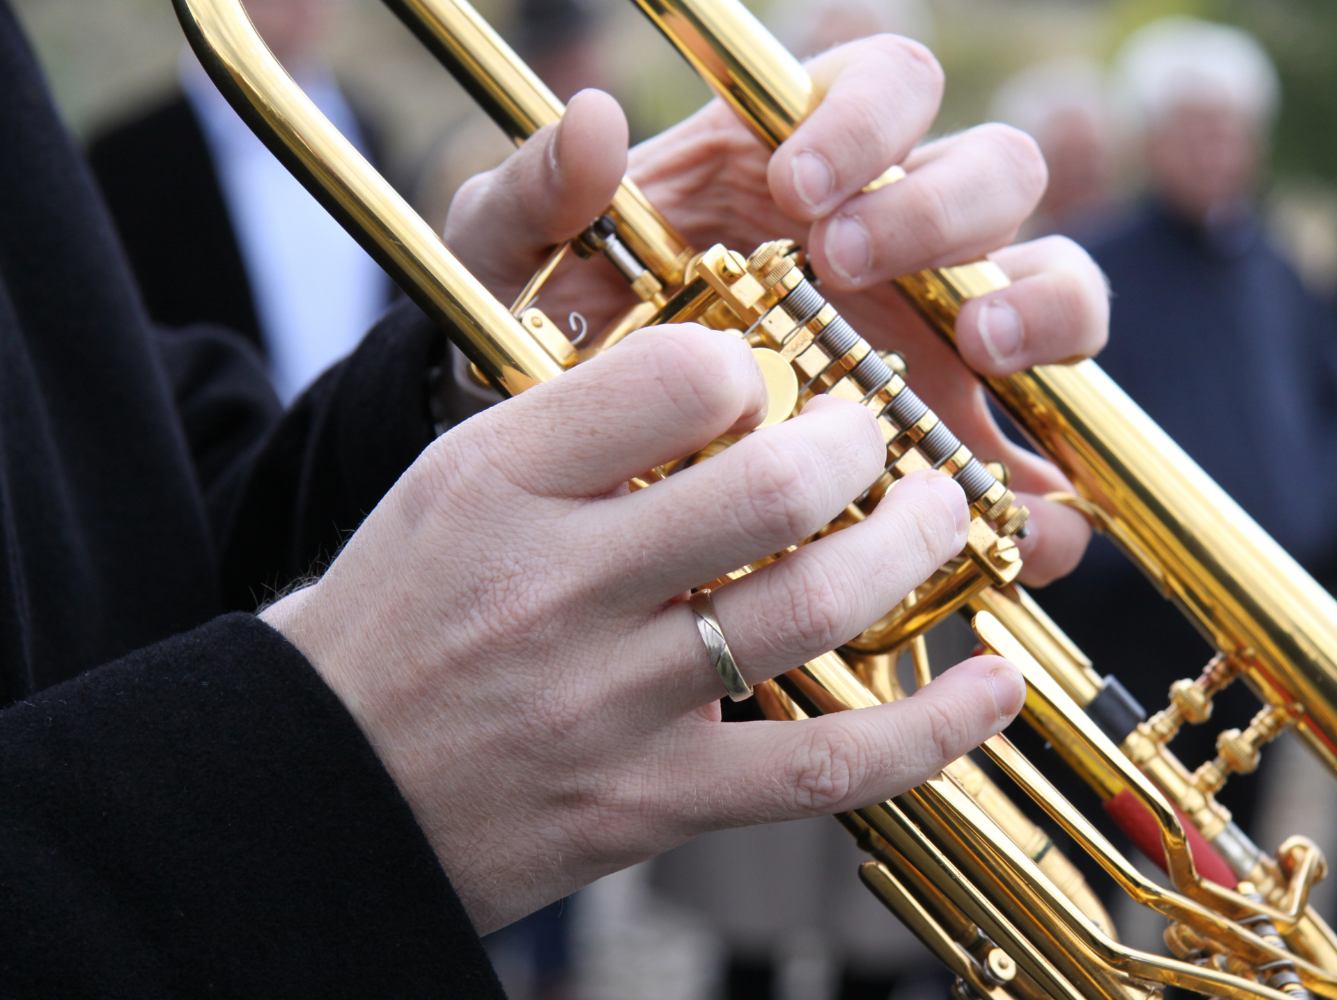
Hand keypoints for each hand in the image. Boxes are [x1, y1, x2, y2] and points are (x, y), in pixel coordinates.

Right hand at [261, 326, 1027, 932]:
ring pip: (813, 609)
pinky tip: (990, 685)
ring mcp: (611, 701)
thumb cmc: (401, 619)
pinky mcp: (654, 801)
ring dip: (910, 548)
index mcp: (500, 481)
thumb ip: (582, 427)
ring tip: (938, 513)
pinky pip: (824, 765)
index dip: (754, 363)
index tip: (770, 381)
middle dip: (860, 445)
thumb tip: (733, 381)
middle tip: (879, 437)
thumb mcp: (454, 484)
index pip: (675, 376)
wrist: (318, 788)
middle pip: (772, 486)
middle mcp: (556, 584)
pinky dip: (931, 728)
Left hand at [442, 36, 1107, 584]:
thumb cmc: (551, 349)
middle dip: (946, 208)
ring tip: (981, 351)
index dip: (869, 118)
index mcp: (801, 167)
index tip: (797, 187)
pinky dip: (1054, 490)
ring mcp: (941, 345)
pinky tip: (1022, 520)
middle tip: (854, 266)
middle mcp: (895, 243)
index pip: (888, 85)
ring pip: (1058, 285)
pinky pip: (1046, 459)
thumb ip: (530, 197)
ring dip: (1045, 305)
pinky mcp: (955, 447)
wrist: (567, 493)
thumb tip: (594, 117)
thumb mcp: (509, 274)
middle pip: (999, 171)